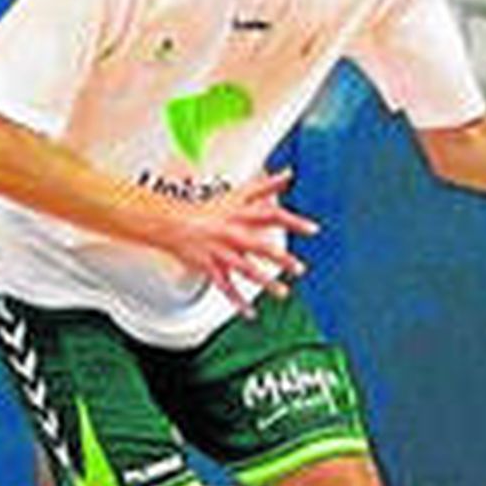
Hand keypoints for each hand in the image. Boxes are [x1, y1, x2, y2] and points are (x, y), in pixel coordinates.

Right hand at [165, 169, 318, 316]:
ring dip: (263, 281)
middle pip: (258, 245)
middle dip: (279, 257)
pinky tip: (250, 313)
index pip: (270, 215)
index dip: (292, 220)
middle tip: (298, 268)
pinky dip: (237, 301)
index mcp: (240, 215)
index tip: (312, 229)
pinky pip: (225, 286)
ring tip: (282, 292)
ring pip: (243, 268)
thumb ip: (266, 186)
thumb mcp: (237, 194)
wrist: (172, 223)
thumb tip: (290, 173)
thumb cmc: (209, 208)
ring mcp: (219, 251)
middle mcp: (231, 233)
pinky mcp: (209, 267)